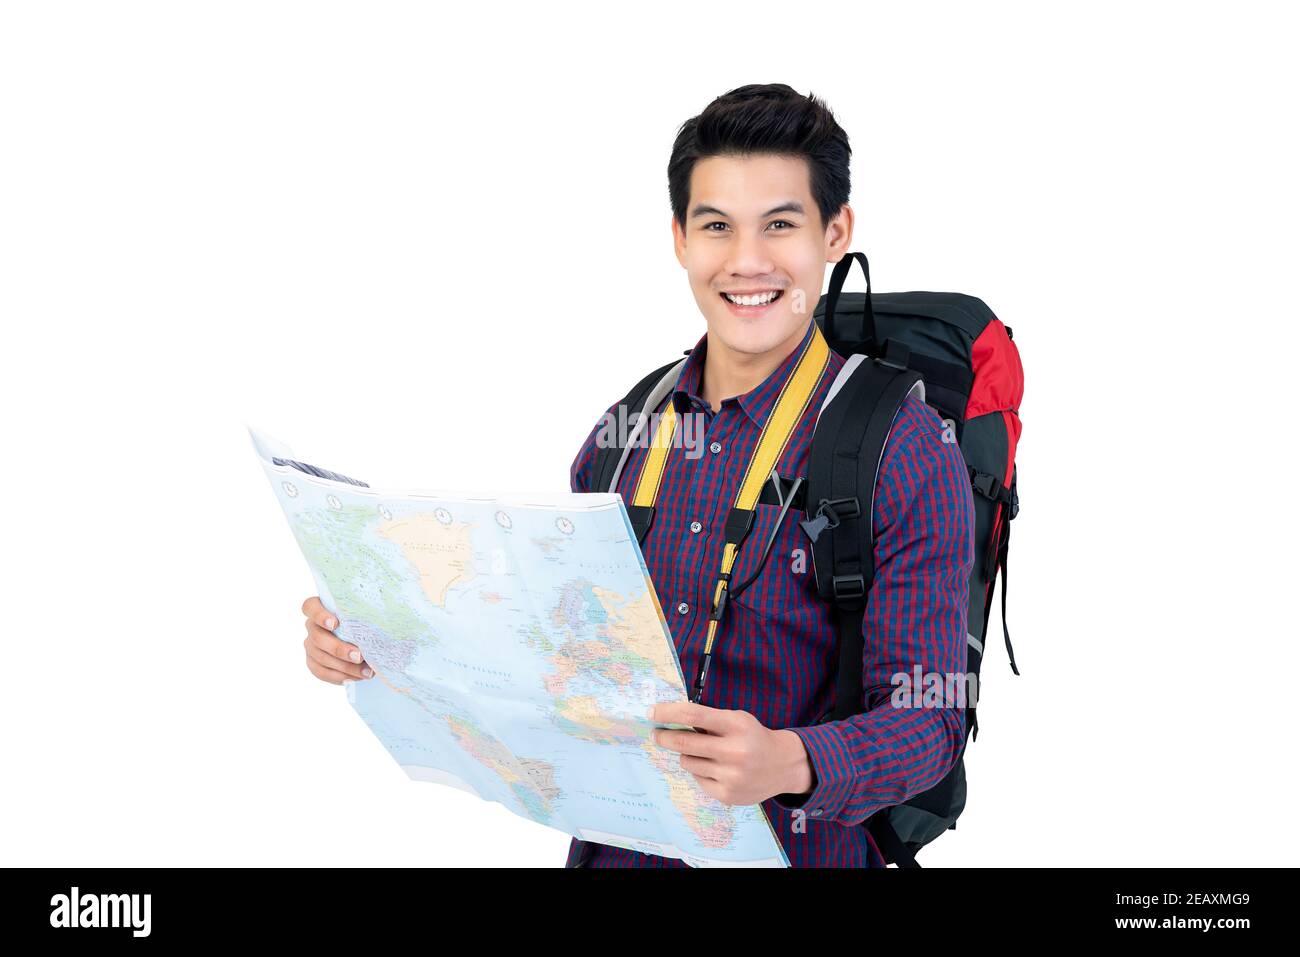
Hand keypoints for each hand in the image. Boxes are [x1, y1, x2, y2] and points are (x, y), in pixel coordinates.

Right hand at [301, 596, 373, 684]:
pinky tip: (356, 678)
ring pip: (321, 657)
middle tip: (359, 656)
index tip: (335, 623)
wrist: (368, 639)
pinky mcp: (314, 661)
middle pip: (318, 638)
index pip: (310, 607)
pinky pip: (322, 672)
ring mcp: (311, 645)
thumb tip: (384, 619)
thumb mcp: (370, 612)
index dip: (319, 615)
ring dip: (344, 667)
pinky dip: (339, 676)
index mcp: (321, 607)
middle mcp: (313, 626)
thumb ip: (370, 613)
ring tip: (367, 672)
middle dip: (339, 649)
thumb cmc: (369, 619)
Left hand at [651, 701, 813, 805]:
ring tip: (704, 752)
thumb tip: (669, 720)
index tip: (651, 712)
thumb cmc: (753, 736)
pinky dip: (699, 771)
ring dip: (687, 755)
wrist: (782, 765)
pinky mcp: (726, 795)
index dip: (667, 713)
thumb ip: (708, 720)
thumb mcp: (737, 719)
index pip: (693, 715)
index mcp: (736, 725)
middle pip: (684, 742)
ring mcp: (730, 776)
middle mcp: (734, 751)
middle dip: (664, 736)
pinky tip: (715, 768)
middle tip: (656, 733)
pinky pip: (697, 778)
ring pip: (687, 762)